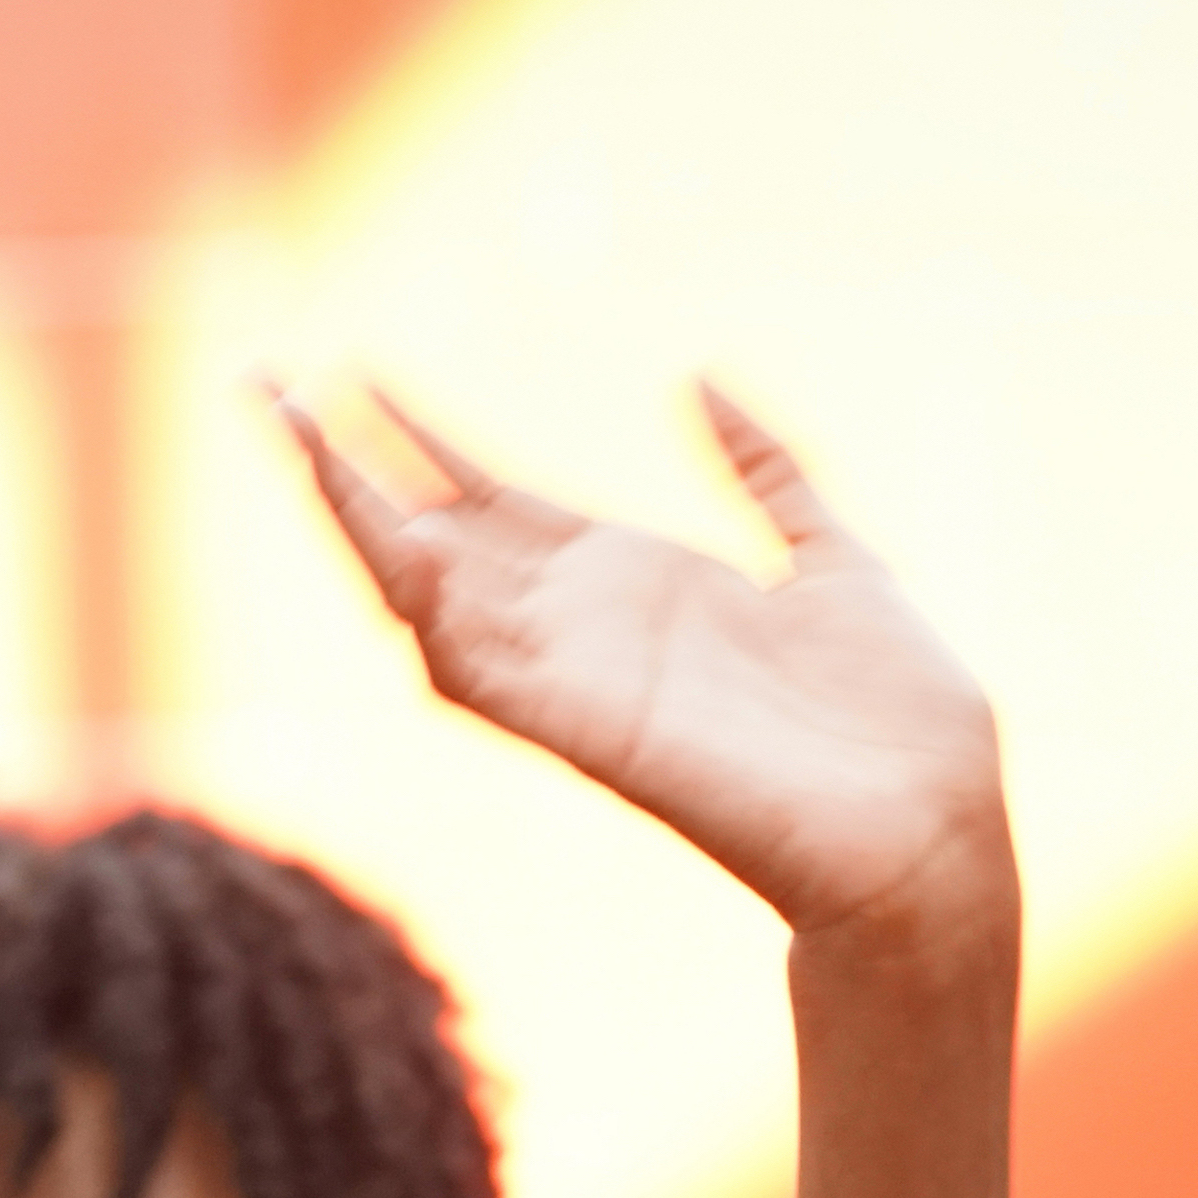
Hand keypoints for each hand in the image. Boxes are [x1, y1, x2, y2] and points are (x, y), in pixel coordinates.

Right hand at [277, 381, 1004, 940]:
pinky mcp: (590, 735)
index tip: (349, 367)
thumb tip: (699, 375)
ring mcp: (576, 684)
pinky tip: (390, 548)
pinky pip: (482, 674)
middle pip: (427, 537)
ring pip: (426, 597)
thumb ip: (767, 468)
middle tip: (260, 381)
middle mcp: (583, 632)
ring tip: (296, 433)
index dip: (417, 436)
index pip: (489, 501)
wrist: (938, 830)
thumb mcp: (832, 553)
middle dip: (342, 464)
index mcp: (631, 585)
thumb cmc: (896, 717)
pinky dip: (430, 614)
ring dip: (355, 521)